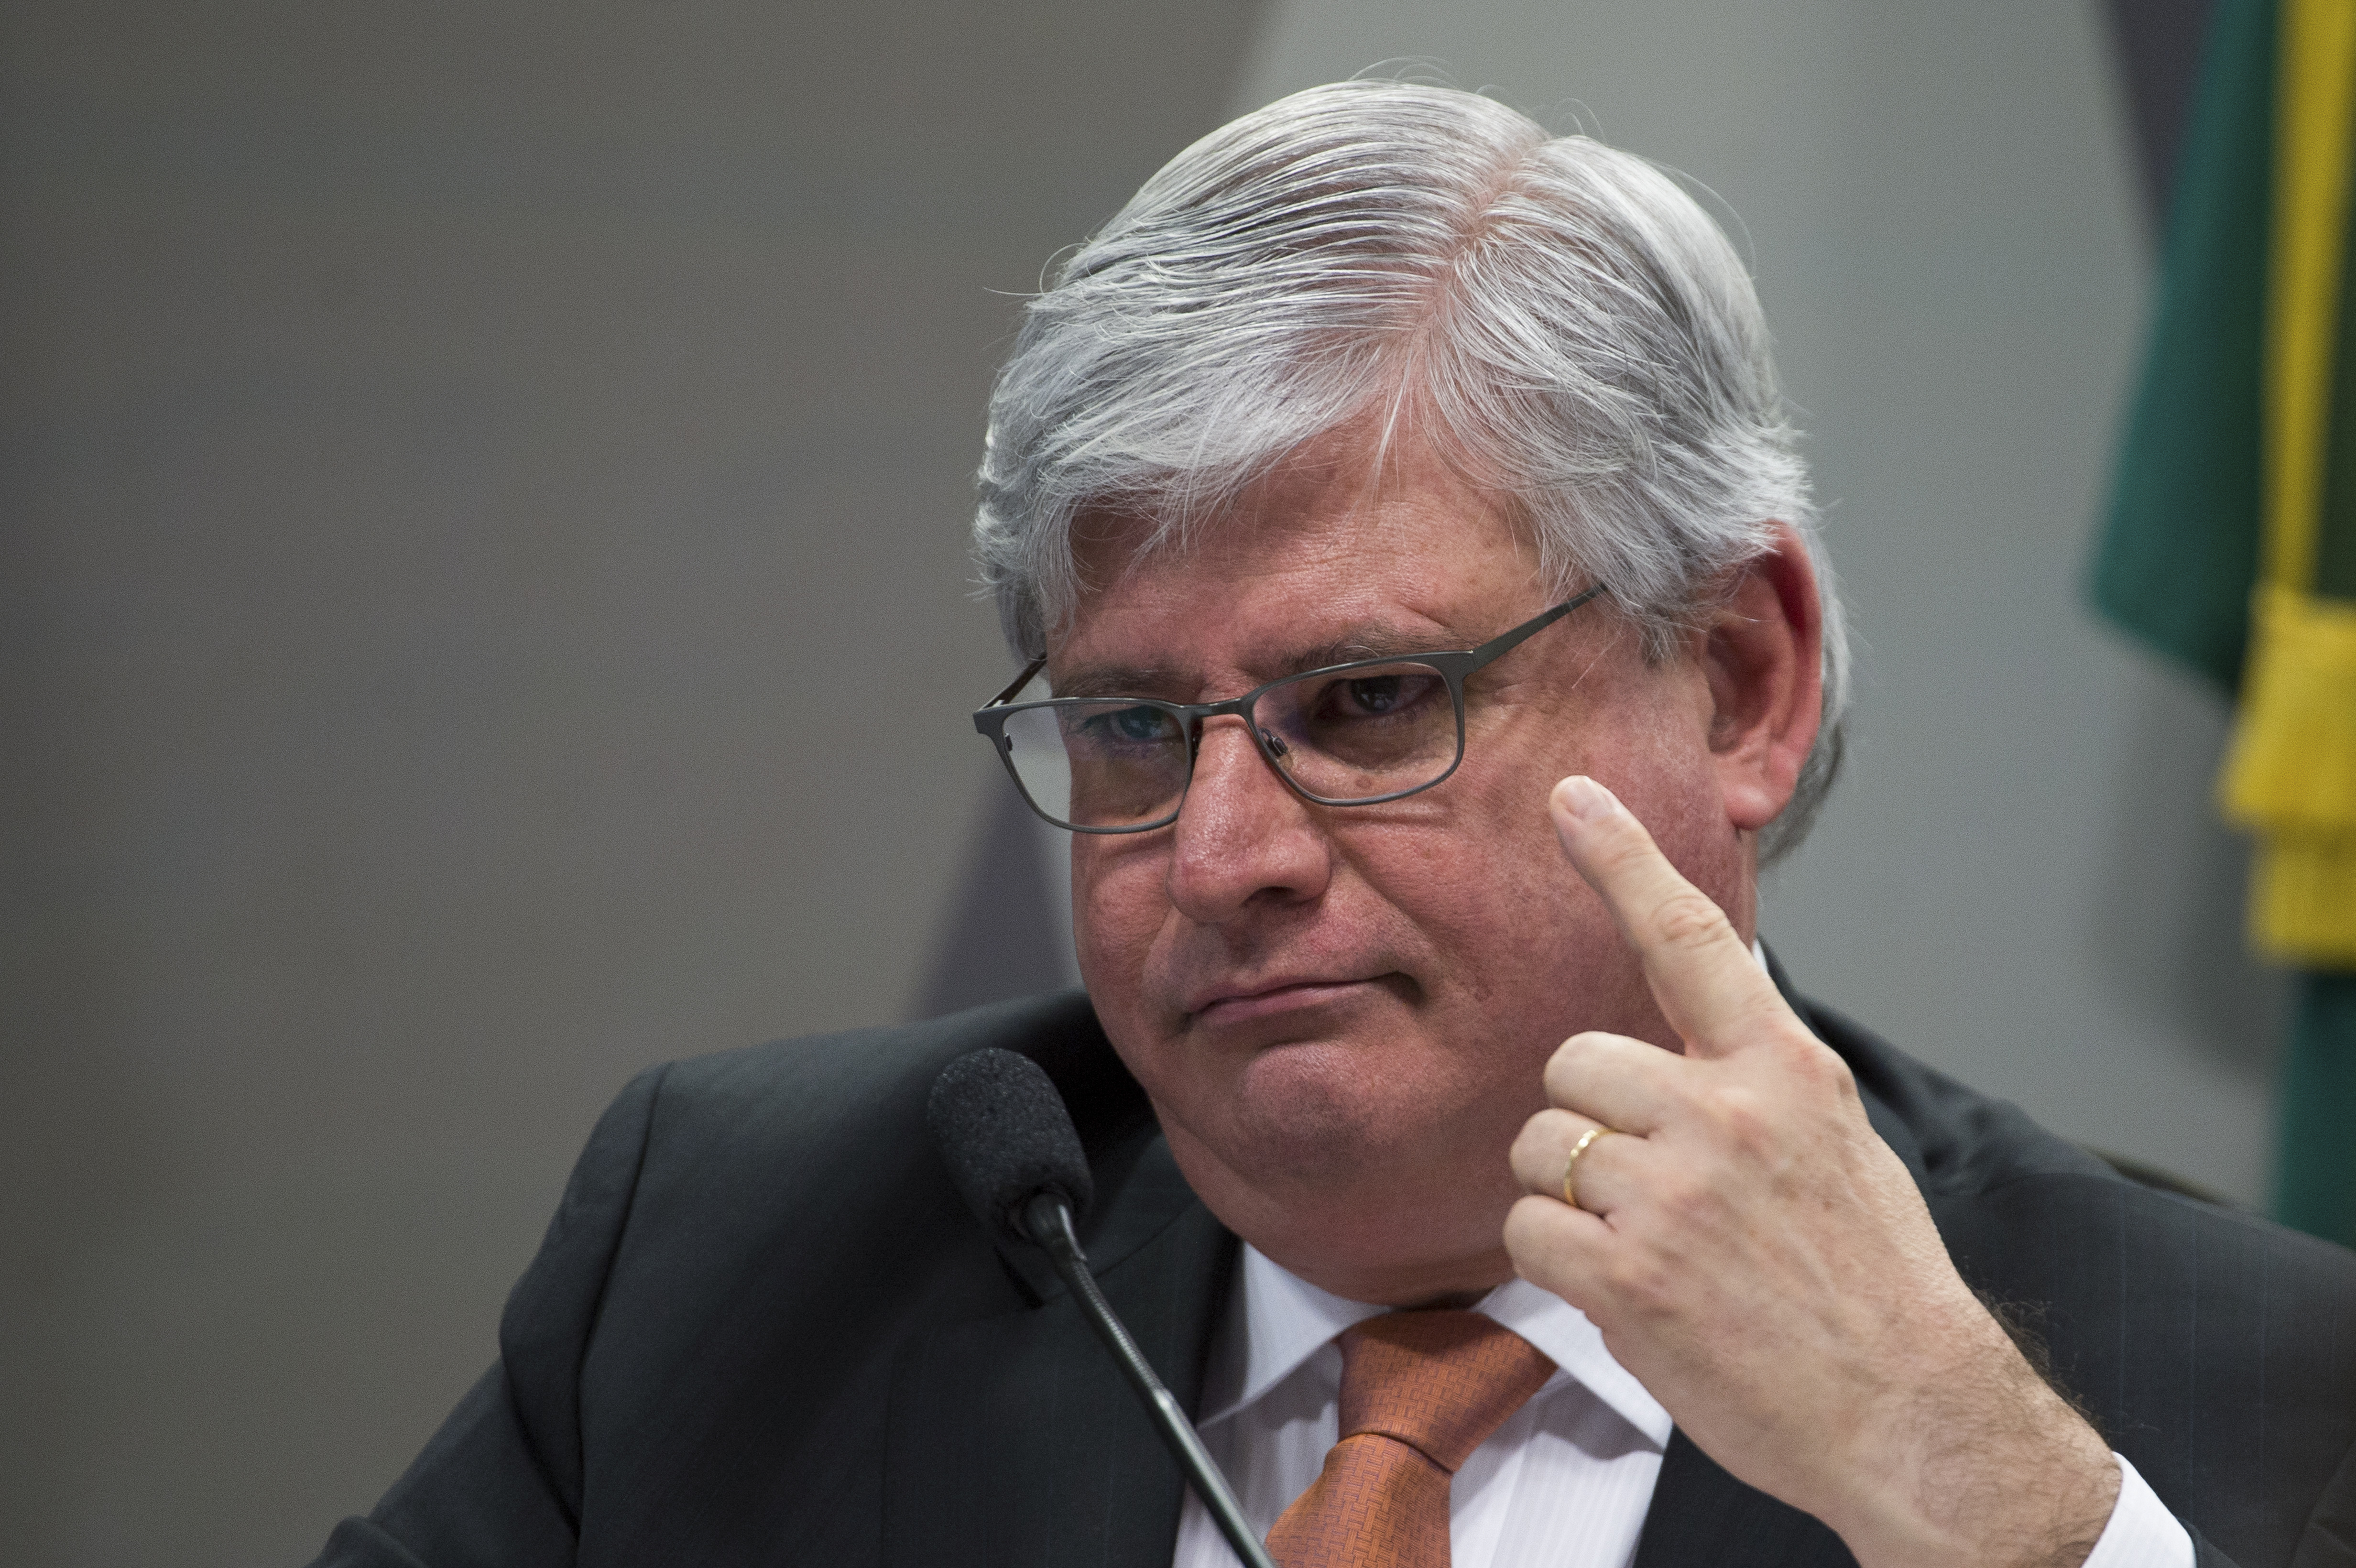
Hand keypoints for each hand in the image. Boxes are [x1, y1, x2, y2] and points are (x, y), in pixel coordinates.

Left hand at [1503, 776, 2118, 1567]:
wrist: (1914, 1414)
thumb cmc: (1874, 1287)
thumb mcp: (1838, 1146)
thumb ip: (1757, 1082)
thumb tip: (1691, 1036)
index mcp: (1786, 1071)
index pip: (1692, 938)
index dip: (1623, 860)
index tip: (1570, 798)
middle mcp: (1726, 1114)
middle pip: (1572, 1062)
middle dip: (1585, 1118)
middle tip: (1644, 1184)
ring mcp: (1674, 1193)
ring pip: (1542, 1146)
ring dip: (1569, 1195)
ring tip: (1650, 1247)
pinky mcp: (1629, 1274)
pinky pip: (1528, 1231)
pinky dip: (1557, 1263)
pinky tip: (1627, 1292)